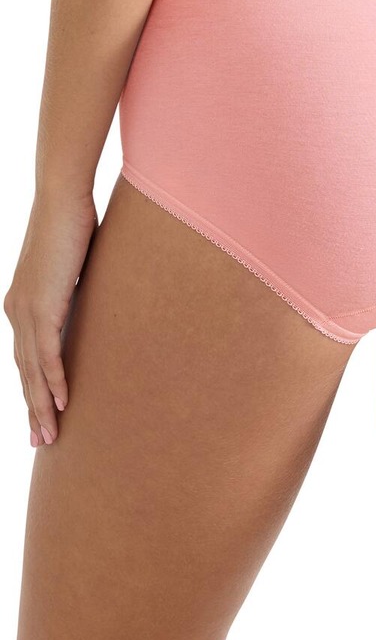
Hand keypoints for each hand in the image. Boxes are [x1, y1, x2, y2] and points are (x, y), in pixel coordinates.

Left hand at [3, 187, 97, 446]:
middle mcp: (16, 311)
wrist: (61, 197)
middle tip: (42, 442)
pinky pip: (47, 355)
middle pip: (23, 371)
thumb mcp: (73, 265)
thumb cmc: (72, 222)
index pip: (25, 356)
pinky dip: (54, 382)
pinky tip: (63, 404)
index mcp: (21, 303)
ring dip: (41, 406)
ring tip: (50, 436)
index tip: (42, 414)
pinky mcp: (41, 306)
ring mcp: (25, 310)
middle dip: (32, 409)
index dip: (32, 388)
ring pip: (31, 371)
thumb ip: (76, 287)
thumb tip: (95, 296)